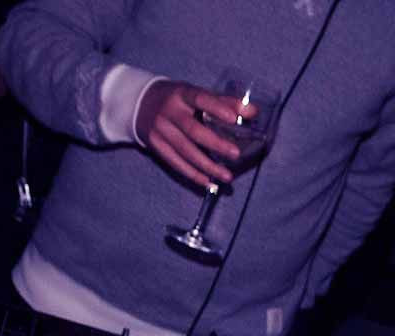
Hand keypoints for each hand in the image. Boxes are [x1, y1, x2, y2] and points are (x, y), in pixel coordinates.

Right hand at [135, 80, 255, 187]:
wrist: (141, 103)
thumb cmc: (179, 100)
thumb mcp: (197, 94)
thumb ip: (225, 102)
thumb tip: (254, 111)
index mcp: (182, 94)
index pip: (199, 98)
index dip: (216, 108)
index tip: (234, 119)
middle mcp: (169, 111)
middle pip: (192, 130)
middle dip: (215, 144)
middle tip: (235, 154)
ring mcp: (160, 129)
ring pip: (185, 151)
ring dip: (207, 166)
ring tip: (227, 176)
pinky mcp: (156, 145)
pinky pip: (175, 163)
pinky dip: (193, 174)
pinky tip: (209, 182)